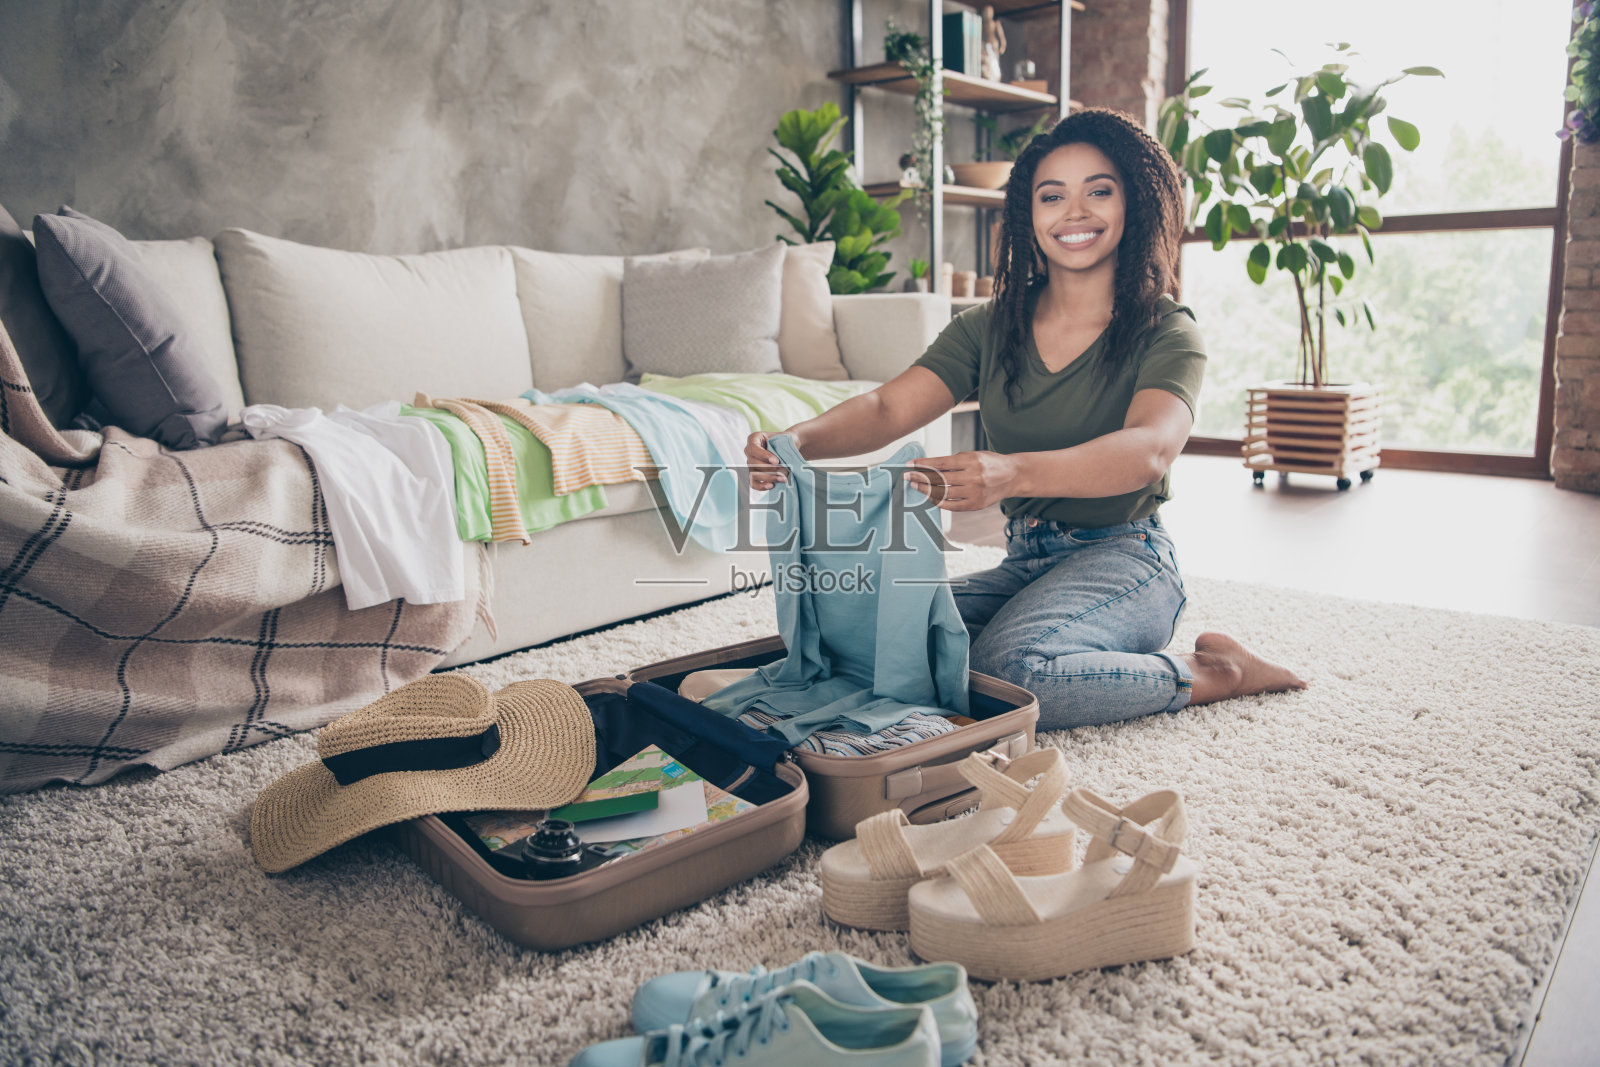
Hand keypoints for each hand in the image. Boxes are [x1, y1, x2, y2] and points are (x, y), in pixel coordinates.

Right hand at [744, 431, 788, 491]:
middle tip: (783, 472)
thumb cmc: (785, 440)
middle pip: (753, 463)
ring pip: (754, 474)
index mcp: (754, 438)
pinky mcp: (753, 474)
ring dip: (768, 478)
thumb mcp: (784, 438)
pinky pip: (753, 483)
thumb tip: (779, 463)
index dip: (764, 456)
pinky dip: (761, 486)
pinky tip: (772, 486)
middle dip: (769, 469)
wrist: (788, 446)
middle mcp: (749, 451)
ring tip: (782, 479)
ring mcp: (750, 463)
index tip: (776, 461)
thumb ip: (780, 447)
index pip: (754, 448)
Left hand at [904, 451, 1018, 510]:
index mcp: (971, 460)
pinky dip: (938, 501)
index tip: (910, 464)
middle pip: (940, 479)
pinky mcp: (976, 505)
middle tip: (907, 477)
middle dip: (920, 477)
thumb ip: (954, 462)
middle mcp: (973, 477)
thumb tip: (928, 467)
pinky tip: (929, 497)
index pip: (940, 463)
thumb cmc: (989, 463)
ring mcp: (974, 492)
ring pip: (943, 493)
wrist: (1013, 476)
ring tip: (916, 486)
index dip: (923, 464)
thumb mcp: (973, 455)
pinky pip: (952, 505)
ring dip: (926, 490)